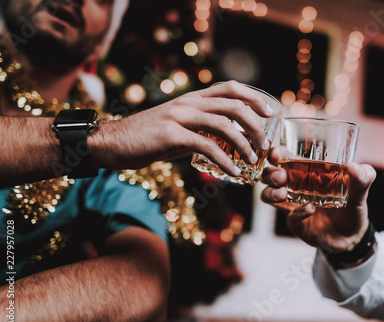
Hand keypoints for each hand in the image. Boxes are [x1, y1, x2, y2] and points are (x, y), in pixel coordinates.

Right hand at [91, 81, 271, 174]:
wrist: (112, 143)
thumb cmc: (147, 138)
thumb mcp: (178, 127)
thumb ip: (201, 129)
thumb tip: (226, 141)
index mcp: (191, 98)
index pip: (230, 88)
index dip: (254, 97)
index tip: (270, 113)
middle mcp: (188, 103)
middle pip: (233, 104)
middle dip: (256, 123)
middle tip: (265, 143)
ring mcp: (179, 117)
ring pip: (224, 124)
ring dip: (244, 143)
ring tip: (254, 159)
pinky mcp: (171, 136)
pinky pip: (207, 147)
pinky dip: (225, 161)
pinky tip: (234, 172)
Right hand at [260, 147, 375, 251]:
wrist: (354, 236)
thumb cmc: (352, 207)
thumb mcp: (361, 189)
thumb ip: (364, 177)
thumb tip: (355, 167)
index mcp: (306, 173)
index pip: (284, 158)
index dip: (276, 154)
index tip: (276, 153)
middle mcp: (295, 187)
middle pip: (269, 175)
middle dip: (270, 174)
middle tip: (281, 176)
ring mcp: (293, 206)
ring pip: (268, 196)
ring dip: (271, 193)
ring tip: (283, 194)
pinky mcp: (297, 223)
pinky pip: (290, 217)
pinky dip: (298, 212)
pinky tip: (310, 209)